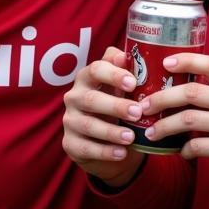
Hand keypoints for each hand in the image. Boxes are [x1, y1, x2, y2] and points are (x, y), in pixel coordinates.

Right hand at [61, 47, 144, 187]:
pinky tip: (121, 153)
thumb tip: (127, 56)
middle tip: (138, 113)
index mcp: (86, 78)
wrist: (107, 142)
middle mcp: (74, 97)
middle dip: (115, 106)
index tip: (133, 83)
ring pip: (88, 125)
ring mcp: (70, 121)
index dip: (113, 75)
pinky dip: (104, 151)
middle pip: (91, 99)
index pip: (95, 70)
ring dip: (111, 131)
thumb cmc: (115, 106)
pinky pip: (85, 148)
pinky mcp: (70, 144)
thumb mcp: (120, 88)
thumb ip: (123, 70)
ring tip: (131, 137)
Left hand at [139, 53, 208, 186]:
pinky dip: (183, 149)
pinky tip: (180, 150)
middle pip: (189, 92)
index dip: (184, 60)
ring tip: (151, 131)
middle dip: (160, 98)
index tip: (164, 63)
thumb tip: (198, 83)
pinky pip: (196, 146)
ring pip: (186, 120)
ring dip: (163, 126)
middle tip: (143, 105)